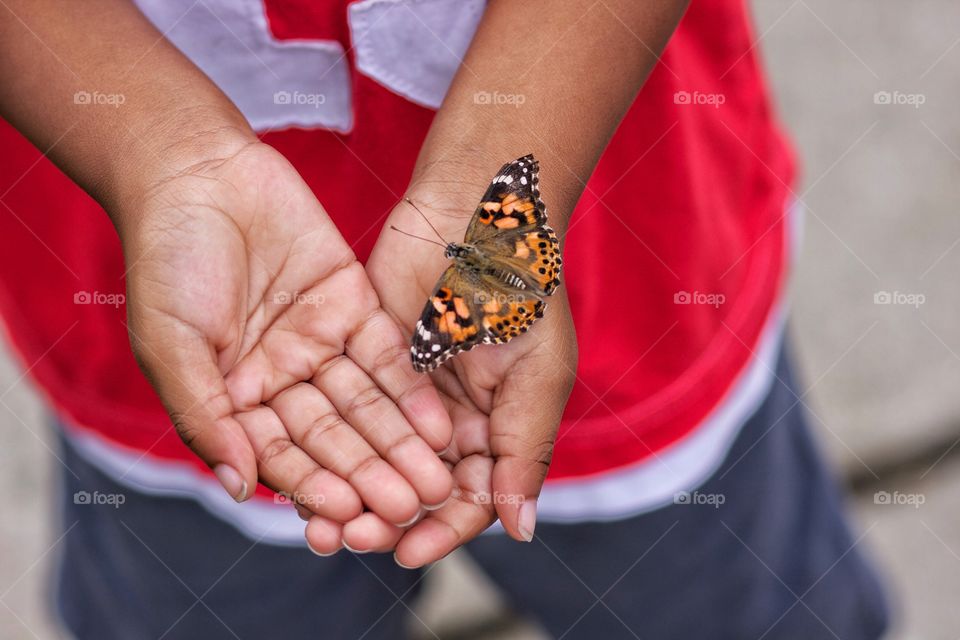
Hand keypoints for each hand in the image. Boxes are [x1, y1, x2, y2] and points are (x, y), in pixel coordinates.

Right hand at [119, 137, 453, 529]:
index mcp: (235, 399)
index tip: (354, 517)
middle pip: (335, 437)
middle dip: (373, 473)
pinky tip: (437, 425)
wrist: (197, 172)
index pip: (283, 456)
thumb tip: (240, 486)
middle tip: (412, 506)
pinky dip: (411, 390)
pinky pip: (387, 354)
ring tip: (435, 480)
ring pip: (367, 404)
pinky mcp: (353, 304)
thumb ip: (206, 416)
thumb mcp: (171, 345)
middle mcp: (283, 379)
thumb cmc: (166, 260)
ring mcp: (321, 343)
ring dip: (401, 443)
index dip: (318, 487)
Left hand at [304, 185, 576, 565]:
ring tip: (317, 519)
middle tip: (348, 535)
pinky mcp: (370, 362)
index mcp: (499, 431)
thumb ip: (525, 451)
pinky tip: (298, 467)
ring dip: (348, 490)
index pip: (469, 499)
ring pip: (375, 460)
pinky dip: (327, 444)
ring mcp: (409, 394)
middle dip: (382, 515)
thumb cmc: (524, 294)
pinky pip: (347, 415)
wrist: (477, 213)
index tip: (405, 550)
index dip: (439, 529)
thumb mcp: (537, 376)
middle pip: (413, 488)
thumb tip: (522, 532)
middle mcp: (452, 421)